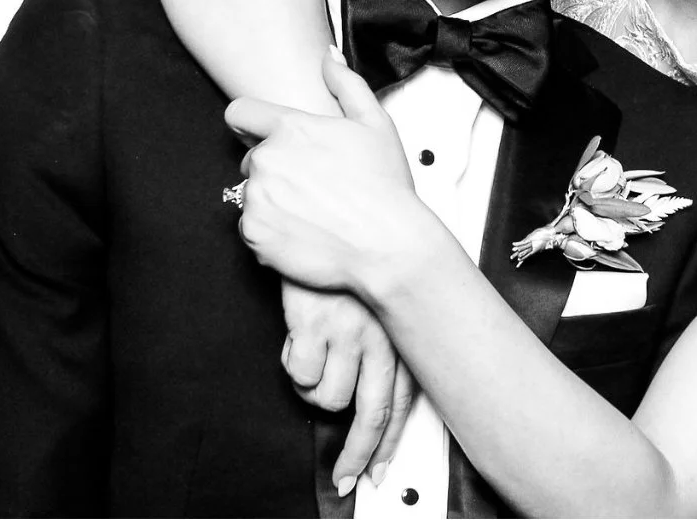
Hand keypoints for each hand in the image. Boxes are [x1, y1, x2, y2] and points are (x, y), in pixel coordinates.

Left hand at [228, 48, 425, 294]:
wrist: (387, 247)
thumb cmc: (384, 186)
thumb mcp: (375, 123)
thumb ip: (346, 84)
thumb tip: (328, 57)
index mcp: (290, 128)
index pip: (239, 112)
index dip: (250, 123)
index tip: (260, 135)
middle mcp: (266, 160)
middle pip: (250, 158)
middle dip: (274, 168)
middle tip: (312, 185)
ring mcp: (256, 198)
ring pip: (251, 194)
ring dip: (273, 201)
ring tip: (312, 212)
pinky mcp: (253, 234)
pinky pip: (251, 228)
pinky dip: (271, 232)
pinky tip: (305, 232)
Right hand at [281, 281, 415, 491]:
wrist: (323, 218)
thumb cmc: (348, 263)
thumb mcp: (377, 301)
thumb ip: (383, 341)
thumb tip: (372, 401)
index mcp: (397, 331)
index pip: (401, 401)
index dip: (388, 444)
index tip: (378, 471)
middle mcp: (378, 333)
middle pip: (372, 413)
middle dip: (358, 455)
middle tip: (345, 477)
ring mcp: (347, 329)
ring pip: (330, 398)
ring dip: (315, 391)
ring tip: (312, 360)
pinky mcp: (314, 322)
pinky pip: (301, 374)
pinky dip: (295, 367)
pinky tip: (298, 341)